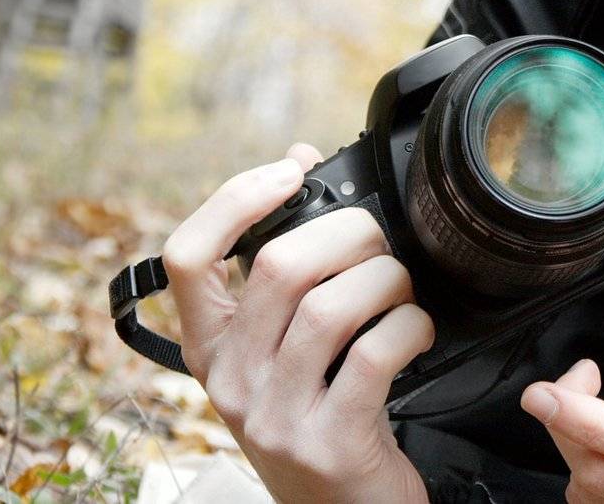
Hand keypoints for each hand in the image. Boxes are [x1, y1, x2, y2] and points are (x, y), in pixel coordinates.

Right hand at [161, 143, 434, 503]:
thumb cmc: (322, 413)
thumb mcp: (286, 347)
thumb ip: (285, 265)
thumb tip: (297, 159)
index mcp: (211, 349)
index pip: (186, 258)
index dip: (235, 200)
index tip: (289, 173)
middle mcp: (230, 382)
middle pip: (279, 267)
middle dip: (350, 233)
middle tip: (382, 242)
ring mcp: (275, 417)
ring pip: (330, 306)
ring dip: (386, 280)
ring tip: (403, 289)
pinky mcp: (328, 443)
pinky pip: (374, 355)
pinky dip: (409, 326)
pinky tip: (417, 331)